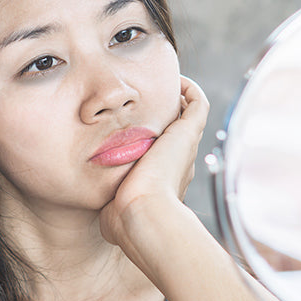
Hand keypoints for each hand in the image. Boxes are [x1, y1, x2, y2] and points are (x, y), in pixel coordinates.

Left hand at [99, 76, 209, 249]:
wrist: (141, 215)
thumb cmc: (124, 221)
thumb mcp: (113, 213)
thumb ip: (109, 207)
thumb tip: (103, 211)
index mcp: (164, 183)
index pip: (163, 157)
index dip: (154, 143)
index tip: (138, 132)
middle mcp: (180, 165)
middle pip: (179, 135)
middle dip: (168, 118)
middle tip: (151, 103)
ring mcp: (186, 149)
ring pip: (192, 118)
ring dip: (181, 100)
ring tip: (166, 86)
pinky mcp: (188, 134)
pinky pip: (198, 103)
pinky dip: (190, 89)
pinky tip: (175, 79)